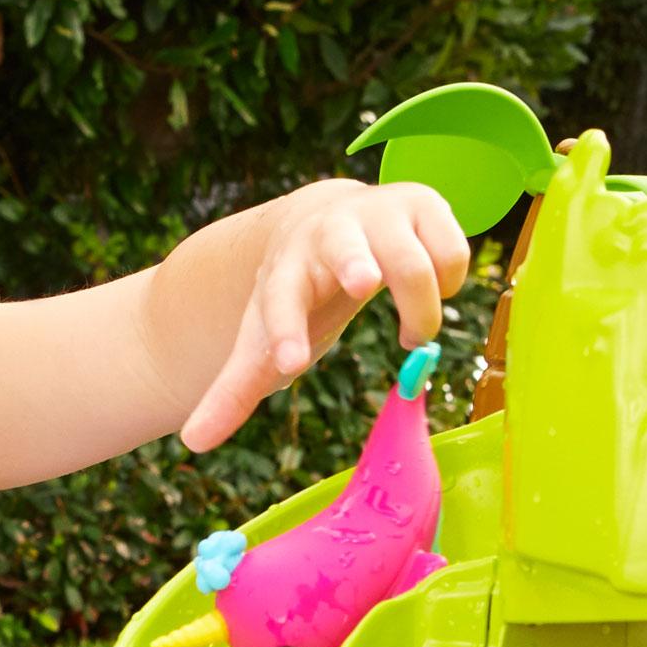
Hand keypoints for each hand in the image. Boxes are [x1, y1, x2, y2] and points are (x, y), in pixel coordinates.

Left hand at [178, 181, 469, 451]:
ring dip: (420, 310)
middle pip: (344, 250)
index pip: (279, 302)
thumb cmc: (295, 293)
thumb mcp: (261, 340)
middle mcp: (329, 234)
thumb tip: (193, 442)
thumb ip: (231, 392)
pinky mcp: (423, 204)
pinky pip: (453, 249)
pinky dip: (450, 283)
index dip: (284, 332)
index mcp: (284, 271)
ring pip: (413, 260)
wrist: (322, 221)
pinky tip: (433, 293)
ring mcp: (378, 213)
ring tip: (411, 335)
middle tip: (361, 282)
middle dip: (353, 262)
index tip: (289, 364)